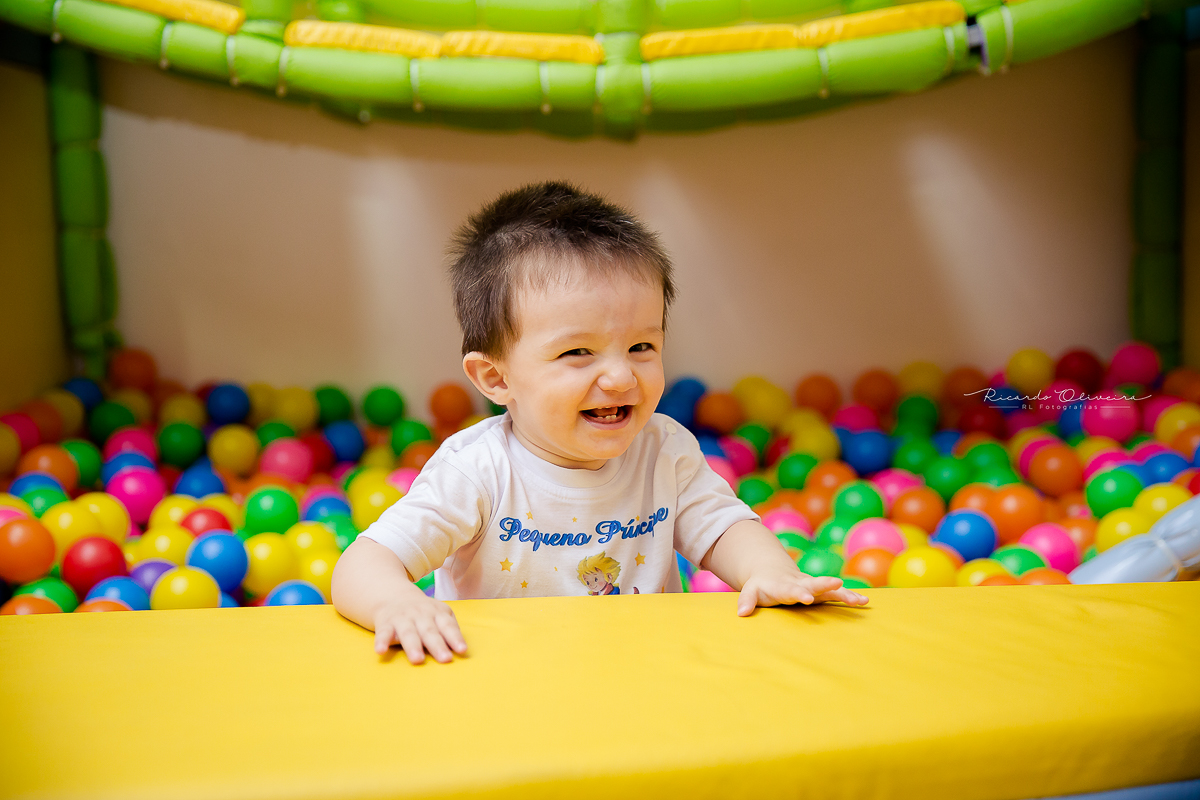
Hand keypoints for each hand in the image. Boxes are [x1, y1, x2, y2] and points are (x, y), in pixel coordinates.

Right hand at [372, 586, 467, 663]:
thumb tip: (461, 649)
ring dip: (413, 646)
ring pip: (408, 633)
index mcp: (436, 613)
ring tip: (417, 660)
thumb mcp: (439, 614)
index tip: (462, 650)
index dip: (455, 637)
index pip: (447, 625)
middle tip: (445, 659)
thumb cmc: (424, 613)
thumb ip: (450, 630)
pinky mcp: (385, 624)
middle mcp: (420, 615)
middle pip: (429, 631)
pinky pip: (383, 633)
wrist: (394, 596)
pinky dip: (381, 642)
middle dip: (437, 645)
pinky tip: (380, 651)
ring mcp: (402, 619)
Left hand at [736, 569, 868, 615]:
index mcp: (783, 585)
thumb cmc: (761, 585)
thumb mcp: (750, 590)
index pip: (790, 589)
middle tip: (838, 584)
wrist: (772, 570)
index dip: (798, 593)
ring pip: (829, 589)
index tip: (806, 598)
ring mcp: (812, 585)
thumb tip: (741, 614)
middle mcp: (800, 583)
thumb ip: (746, 601)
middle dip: (825, 584)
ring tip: (861, 600)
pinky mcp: (821, 589)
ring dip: (844, 593)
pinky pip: (836, 593)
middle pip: (814, 583)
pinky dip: (849, 596)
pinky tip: (864, 602)